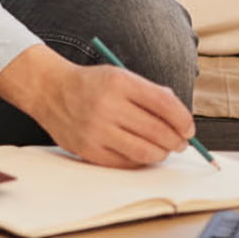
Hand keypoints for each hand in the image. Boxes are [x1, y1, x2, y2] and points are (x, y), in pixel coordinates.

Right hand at [0, 45, 194, 167]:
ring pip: (145, 152)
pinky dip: (139, 160)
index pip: (164, 105)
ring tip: (162, 149)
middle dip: (177, 141)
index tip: (189, 128)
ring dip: (161, 153)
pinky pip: (126, 163)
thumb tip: (181, 121)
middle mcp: (106, 105)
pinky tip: (140, 152)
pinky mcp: (88, 150)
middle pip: (158, 131)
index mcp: (118, 82)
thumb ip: (150, 94)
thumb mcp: (120, 76)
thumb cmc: (91, 84)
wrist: (49, 90)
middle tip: (180, 142)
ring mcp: (96, 130)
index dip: (183, 120)